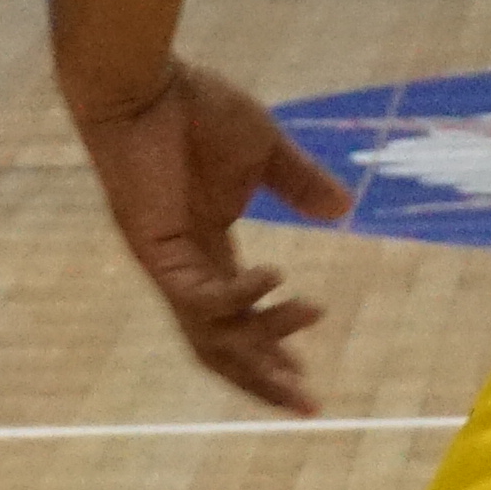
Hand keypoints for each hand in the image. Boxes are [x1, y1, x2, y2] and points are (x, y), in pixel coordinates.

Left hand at [65, 57, 353, 409]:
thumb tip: (346, 210)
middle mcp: (186, 269)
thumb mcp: (266, 152)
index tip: (309, 380)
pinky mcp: (155, 249)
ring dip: (259, 343)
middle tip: (308, 405)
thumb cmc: (195, 109)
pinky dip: (237, 296)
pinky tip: (273, 281)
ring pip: (211, 332)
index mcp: (208, 249)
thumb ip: (302, 184)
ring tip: (307, 327)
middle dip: (263, 380)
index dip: (272, 351)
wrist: (144, 84)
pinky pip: (198, 294)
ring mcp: (168, 264)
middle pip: (223, 347)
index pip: (240, 320)